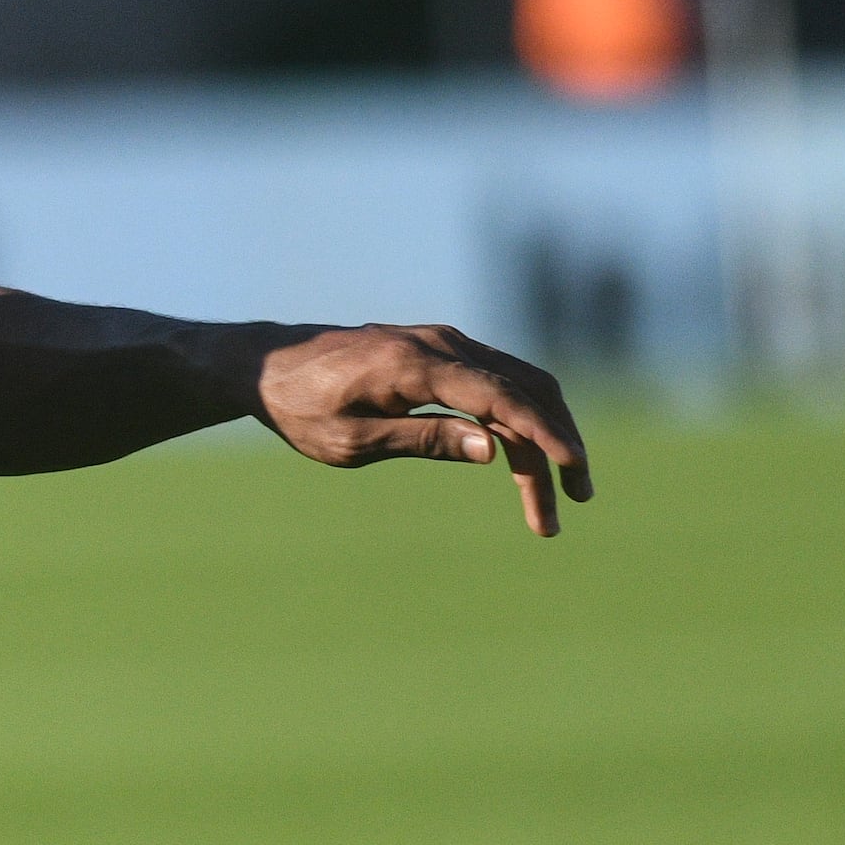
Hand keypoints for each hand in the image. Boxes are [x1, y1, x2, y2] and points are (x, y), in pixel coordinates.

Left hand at [253, 323, 591, 536]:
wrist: (270, 367)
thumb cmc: (302, 409)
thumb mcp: (354, 441)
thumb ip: (424, 440)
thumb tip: (493, 449)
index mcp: (417, 366)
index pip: (501, 398)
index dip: (544, 433)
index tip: (574, 467)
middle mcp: (442, 345)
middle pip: (525, 390)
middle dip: (557, 444)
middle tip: (575, 500)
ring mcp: (446, 344)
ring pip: (520, 386)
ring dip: (544, 437)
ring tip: (554, 499)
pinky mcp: (443, 354)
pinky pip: (497, 383)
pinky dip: (520, 421)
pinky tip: (526, 463)